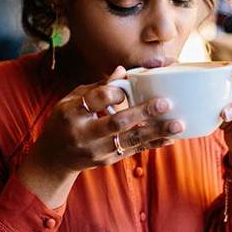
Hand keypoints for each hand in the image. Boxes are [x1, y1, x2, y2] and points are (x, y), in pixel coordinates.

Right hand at [28, 66, 184, 176]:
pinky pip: (134, 151)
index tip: (127, 84)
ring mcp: (97, 150)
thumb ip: (97, 88)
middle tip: (165, 103)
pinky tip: (170, 137)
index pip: (95, 100)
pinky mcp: (108, 160)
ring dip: (156, 131)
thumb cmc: (66, 120)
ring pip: (130, 140)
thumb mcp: (72, 100)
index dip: (113, 92)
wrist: (54, 158)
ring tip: (177, 124)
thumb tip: (123, 71)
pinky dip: (153, 143)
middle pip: (116, 122)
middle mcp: (83, 133)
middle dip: (142, 112)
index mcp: (71, 113)